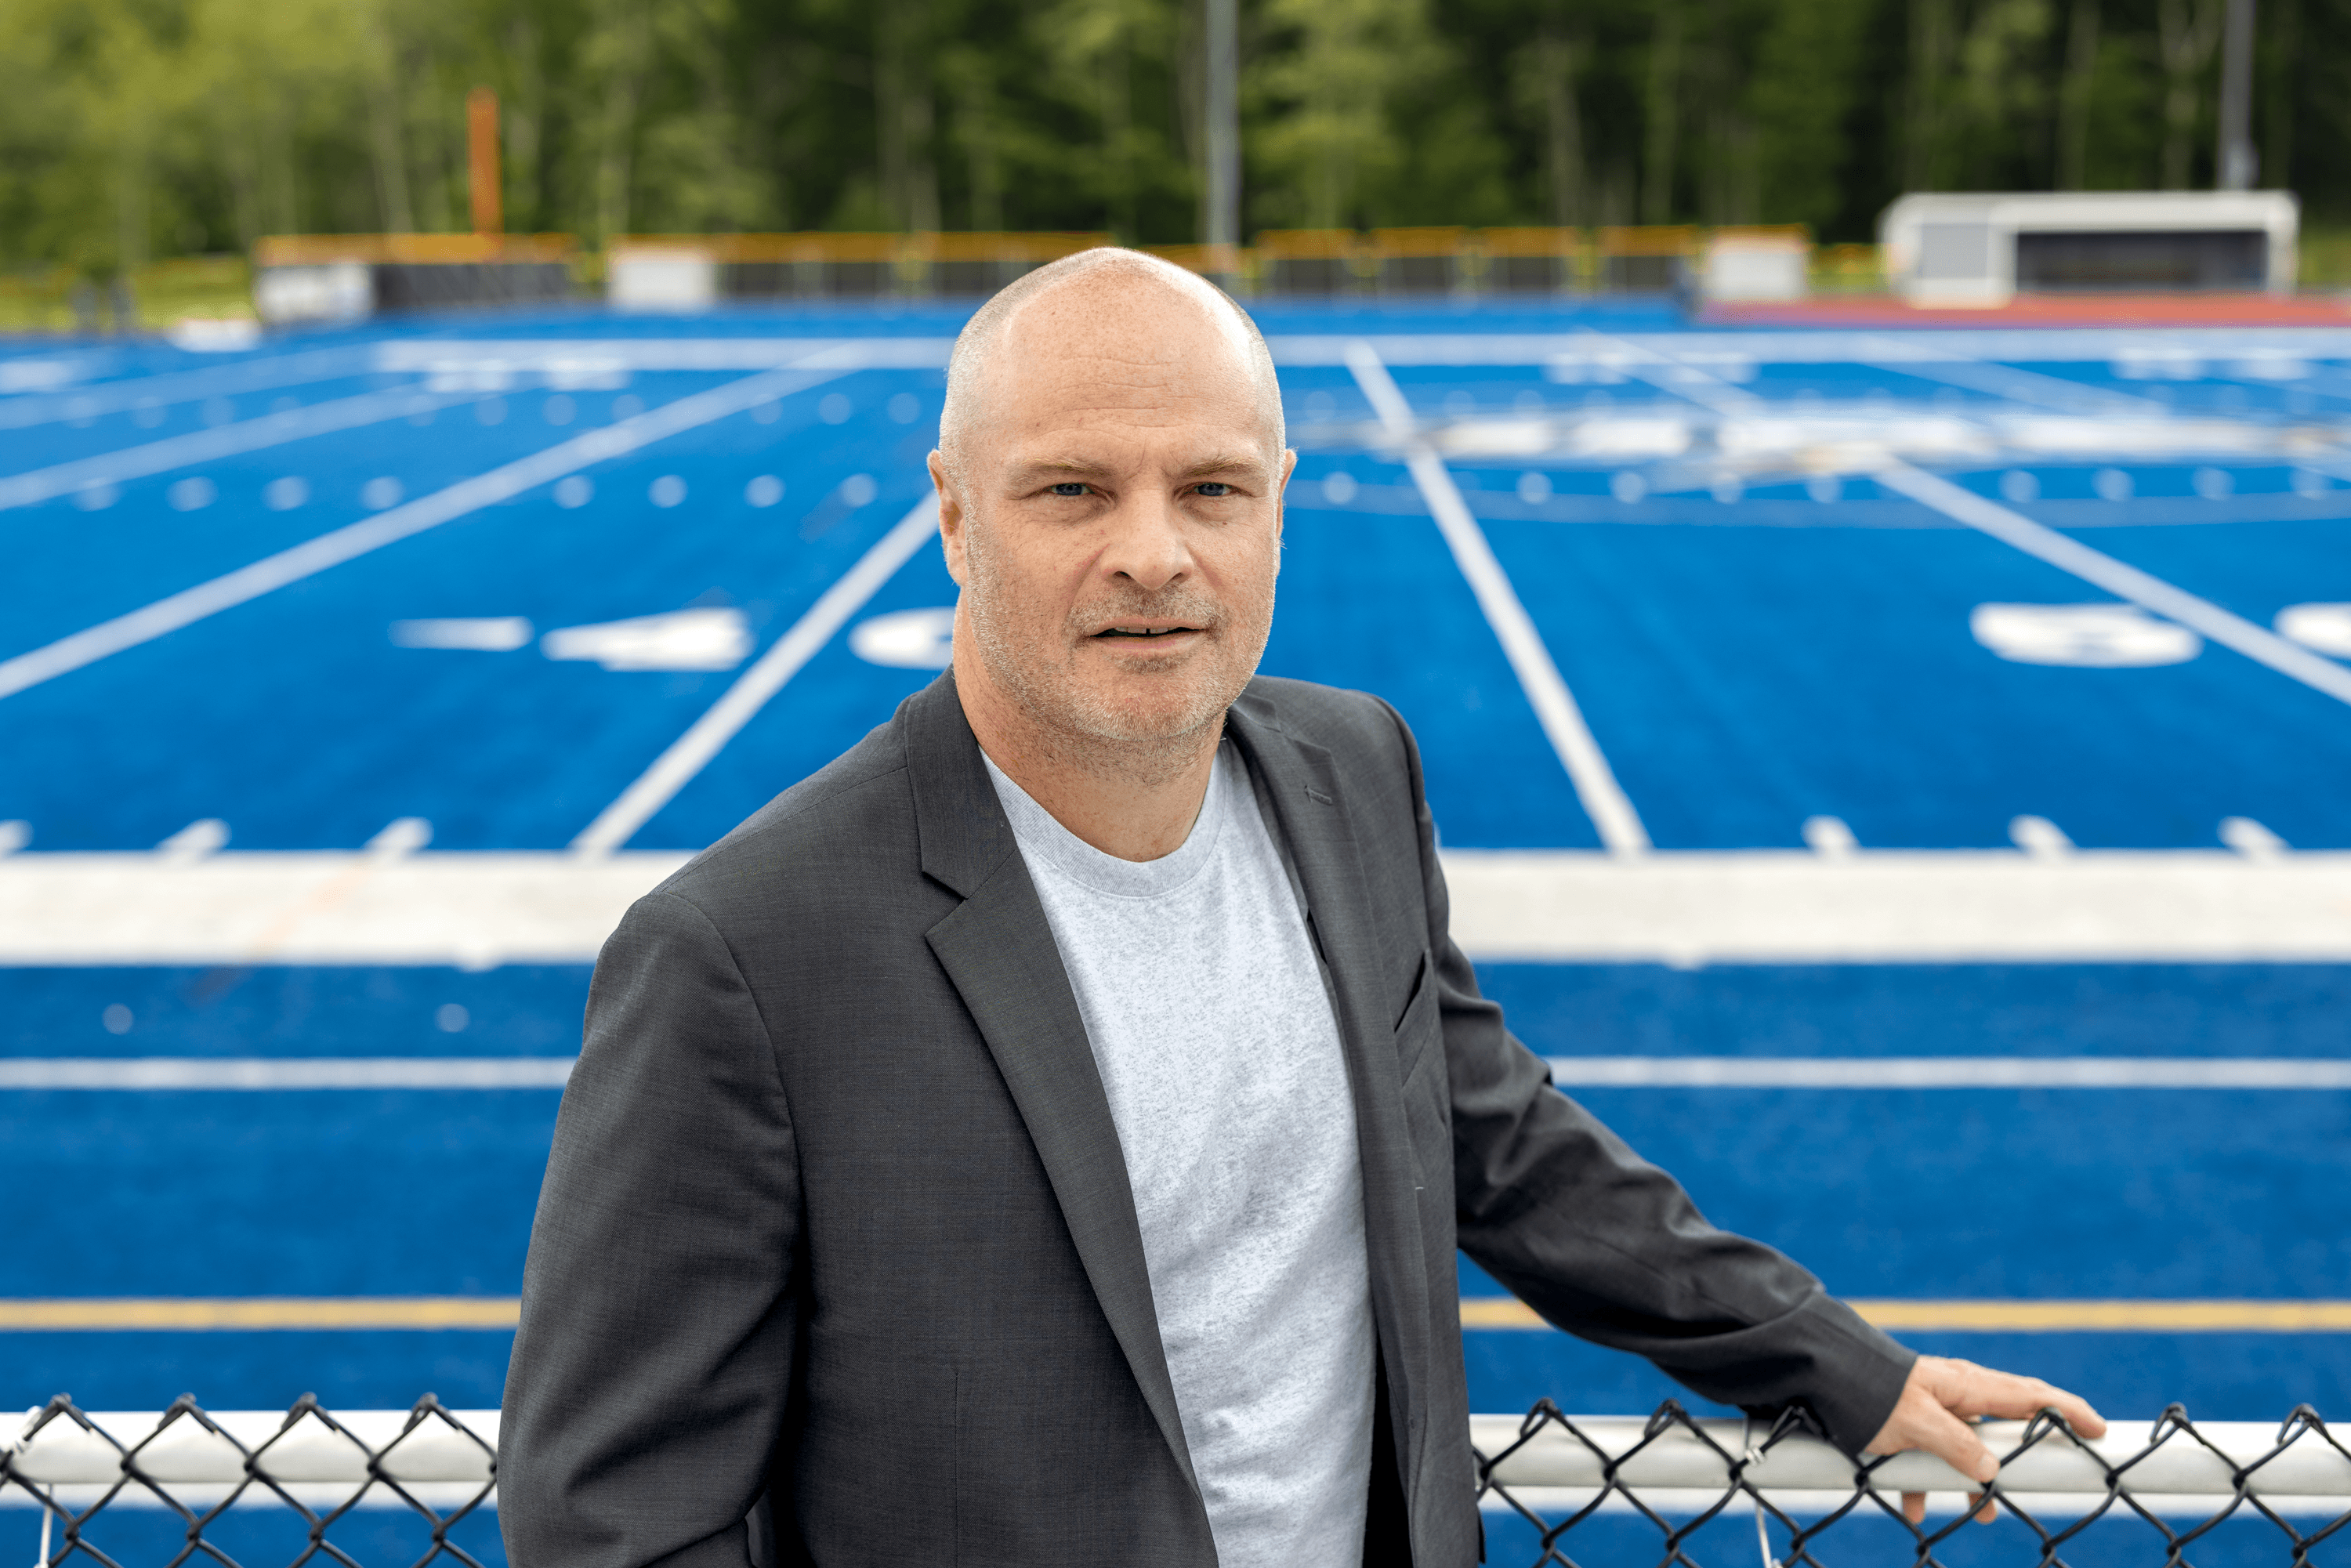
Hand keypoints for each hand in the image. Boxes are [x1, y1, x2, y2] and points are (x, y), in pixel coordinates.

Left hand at [1865, 1355, 2106, 1525]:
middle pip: (2004, 1429)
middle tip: (2032, 1490)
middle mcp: (1956, 1393)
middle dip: (2017, 1464)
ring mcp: (1934, 1406)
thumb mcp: (1918, 1425)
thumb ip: (1958, 1448)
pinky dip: (1926, 1484)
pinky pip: (1929, 1456)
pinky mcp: (1909, 1421)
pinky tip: (1915, 1511)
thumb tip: (1993, 1471)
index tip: (2100, 1428)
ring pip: (1966, 1450)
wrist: (1820, 1376)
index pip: (2031, 1396)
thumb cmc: (1871, 1394)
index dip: (2069, 1411)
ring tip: (1977, 1516)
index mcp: (1967, 1385)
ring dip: (1970, 1484)